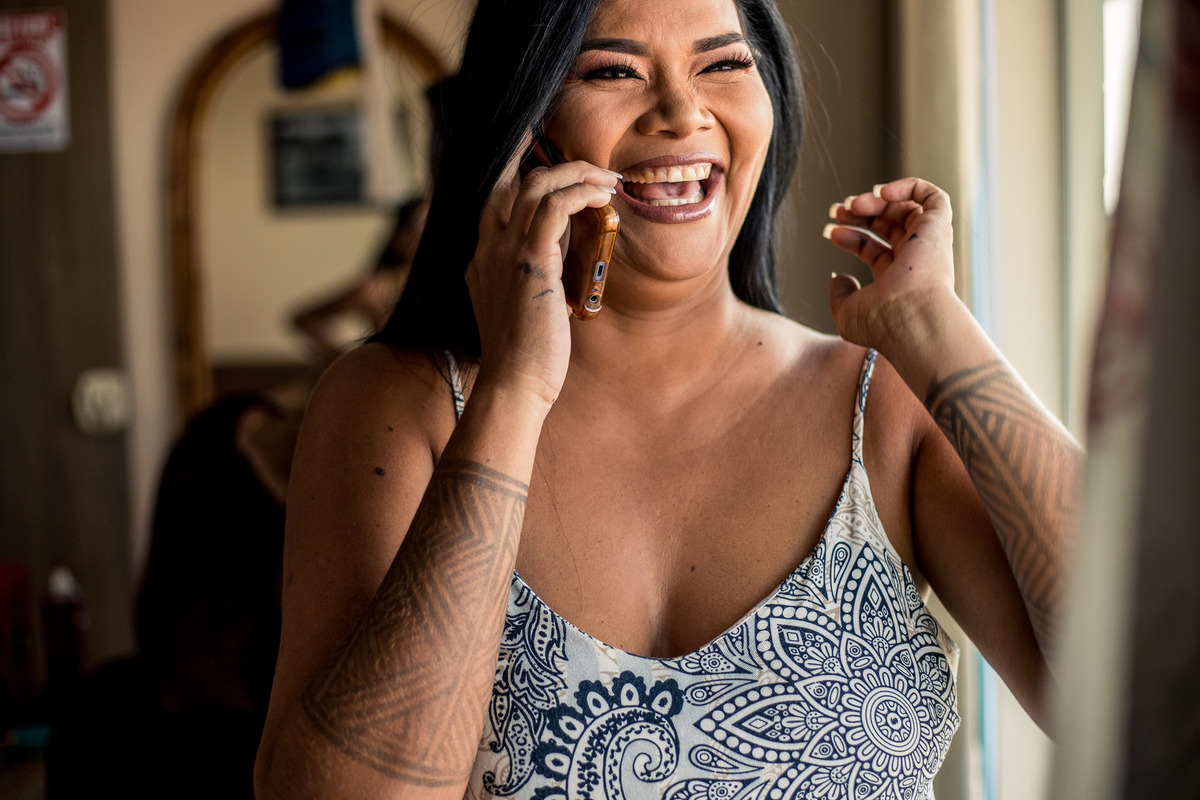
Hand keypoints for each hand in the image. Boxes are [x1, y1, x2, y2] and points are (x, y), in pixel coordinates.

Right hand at [466, 138, 618, 408]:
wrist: (513, 385)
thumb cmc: (525, 358)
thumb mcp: (524, 307)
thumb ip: (533, 278)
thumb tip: (558, 264)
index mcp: (483, 259)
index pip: (497, 199)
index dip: (523, 174)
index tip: (558, 166)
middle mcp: (488, 248)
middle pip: (513, 180)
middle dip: (555, 166)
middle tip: (593, 172)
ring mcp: (505, 252)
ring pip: (536, 184)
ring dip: (576, 173)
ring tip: (607, 180)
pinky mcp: (531, 262)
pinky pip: (554, 207)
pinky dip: (581, 192)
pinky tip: (603, 196)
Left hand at [824, 177, 959, 358]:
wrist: (910, 317)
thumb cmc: (881, 322)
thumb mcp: (846, 313)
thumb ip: (839, 295)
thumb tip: (838, 277)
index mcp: (895, 279)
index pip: (873, 249)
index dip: (850, 237)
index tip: (830, 231)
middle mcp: (914, 260)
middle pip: (887, 226)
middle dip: (859, 214)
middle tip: (837, 210)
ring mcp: (927, 243)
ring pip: (905, 209)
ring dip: (876, 201)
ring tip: (853, 205)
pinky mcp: (938, 227)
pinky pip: (931, 197)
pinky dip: (908, 187)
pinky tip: (882, 194)